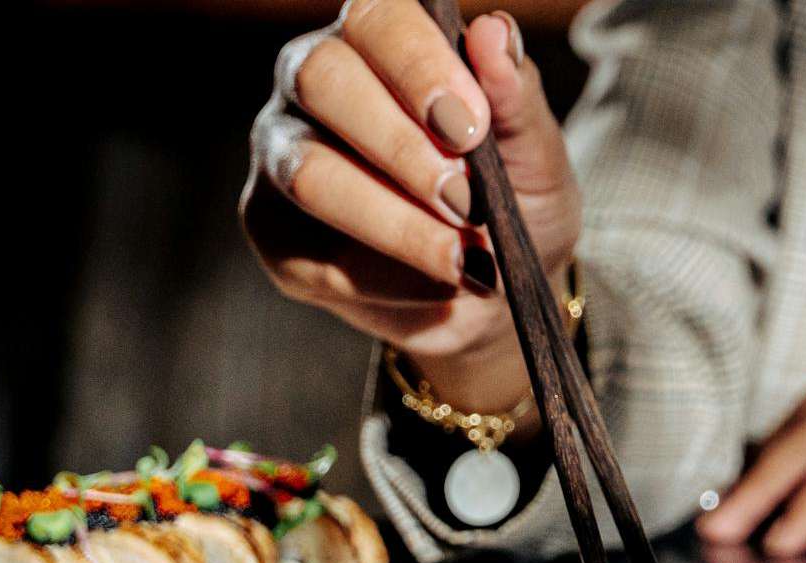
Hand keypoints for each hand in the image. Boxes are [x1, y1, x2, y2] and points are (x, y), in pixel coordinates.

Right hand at [241, 3, 580, 414]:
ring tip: (465, 258)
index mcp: (379, 40)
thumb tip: (495, 31)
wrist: (494, 292)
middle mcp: (315, 80)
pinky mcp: (271, 229)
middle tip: (467, 201)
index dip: (418, 66)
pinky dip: (389, 279)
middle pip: (322, 79)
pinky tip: (437, 286)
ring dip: (396, 223)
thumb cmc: (510, 201)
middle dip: (402, 147)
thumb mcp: (533, 153)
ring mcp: (283, 152)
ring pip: (310, 173)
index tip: (469, 126)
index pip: (375, 17)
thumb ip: (515, 95)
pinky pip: (313, 256)